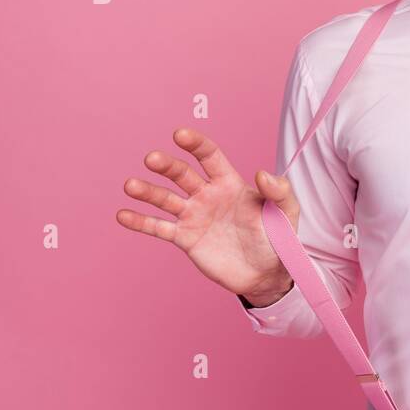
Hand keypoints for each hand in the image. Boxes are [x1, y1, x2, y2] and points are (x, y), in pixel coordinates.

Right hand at [115, 127, 299, 304]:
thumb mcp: (286, 212)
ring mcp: (194, 216)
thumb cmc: (279, 238)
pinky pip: (159, 227)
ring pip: (165, 199)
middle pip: (182, 174)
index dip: (196, 144)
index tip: (180, 134)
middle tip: (152, 159)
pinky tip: (122, 214)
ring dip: (147, 192)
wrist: (267, 274)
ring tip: (130, 185)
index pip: (209, 156)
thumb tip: (262, 173)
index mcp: (229, 182)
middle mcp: (207, 195)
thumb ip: (279, 191)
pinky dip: (140, 221)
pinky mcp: (185, 238)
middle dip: (167, 165)